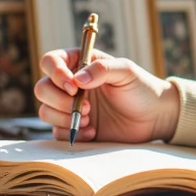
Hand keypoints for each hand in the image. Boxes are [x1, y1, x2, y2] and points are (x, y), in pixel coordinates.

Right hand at [34, 48, 180, 143]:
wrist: (153, 117)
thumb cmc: (141, 88)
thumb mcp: (126, 72)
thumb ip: (102, 70)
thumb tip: (76, 80)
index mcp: (80, 63)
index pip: (50, 61)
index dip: (55, 73)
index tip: (73, 87)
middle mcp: (70, 84)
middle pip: (42, 89)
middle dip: (59, 101)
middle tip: (86, 108)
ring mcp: (69, 106)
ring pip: (45, 111)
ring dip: (64, 118)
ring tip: (90, 120)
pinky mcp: (73, 127)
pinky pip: (56, 132)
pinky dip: (71, 133)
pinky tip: (93, 132)